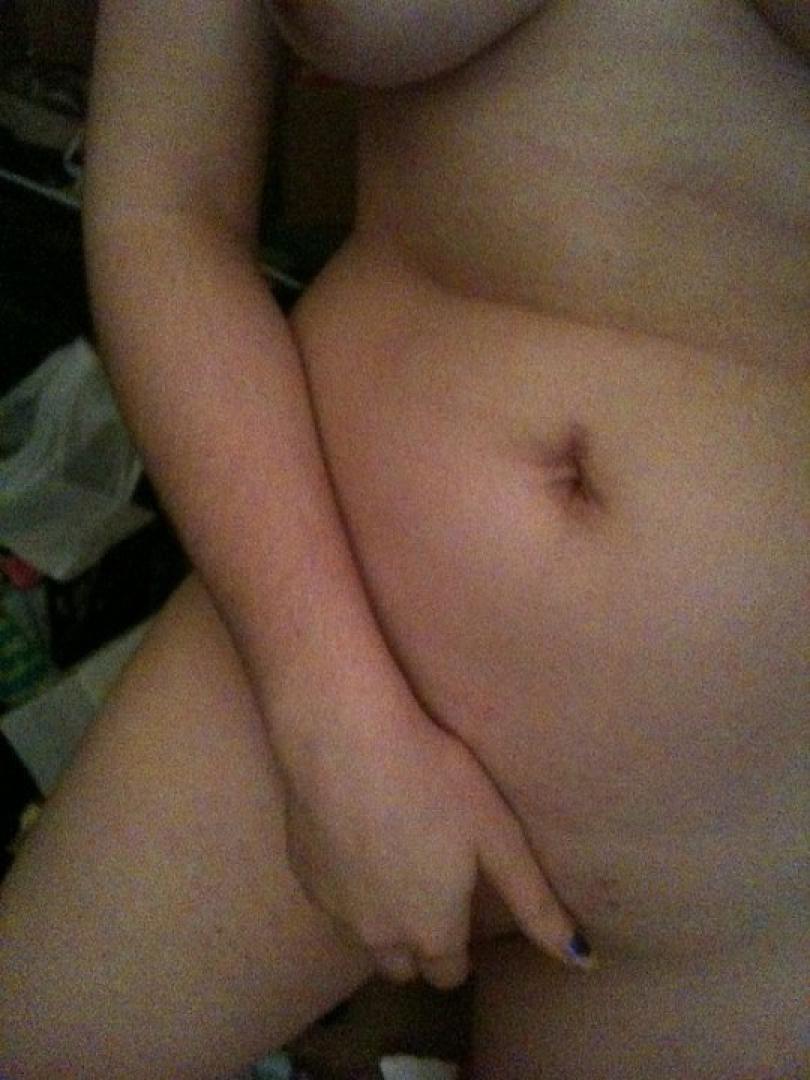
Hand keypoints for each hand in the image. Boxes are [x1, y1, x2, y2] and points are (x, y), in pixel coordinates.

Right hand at [267, 655, 591, 989]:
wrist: (343, 737)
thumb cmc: (432, 778)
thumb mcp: (498, 837)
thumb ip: (537, 905)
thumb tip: (584, 962)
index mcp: (432, 931)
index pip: (449, 972)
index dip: (460, 950)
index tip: (464, 911)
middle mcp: (379, 935)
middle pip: (402, 965)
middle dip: (418, 943)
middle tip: (432, 888)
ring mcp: (334, 908)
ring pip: (364, 933)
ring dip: (381, 915)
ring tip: (396, 857)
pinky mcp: (302, 875)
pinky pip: (332, 896)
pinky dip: (347, 881)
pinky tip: (358, 833)